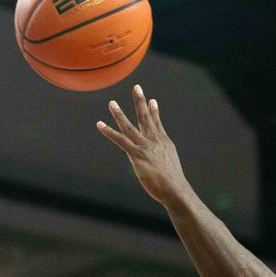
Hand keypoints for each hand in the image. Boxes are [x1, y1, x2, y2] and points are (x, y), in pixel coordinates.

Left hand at [97, 84, 188, 204]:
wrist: (175, 189)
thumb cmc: (173, 183)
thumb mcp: (170, 166)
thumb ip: (162, 159)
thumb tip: (159, 161)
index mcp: (164, 143)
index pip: (157, 123)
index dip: (154, 111)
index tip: (152, 100)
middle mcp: (154, 141)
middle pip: (145, 117)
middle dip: (140, 101)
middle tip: (136, 87)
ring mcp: (145, 146)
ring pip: (129, 126)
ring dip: (119, 113)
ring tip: (111, 103)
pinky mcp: (136, 155)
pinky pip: (120, 140)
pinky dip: (109, 131)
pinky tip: (100, 124)